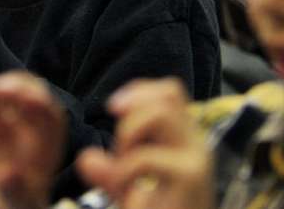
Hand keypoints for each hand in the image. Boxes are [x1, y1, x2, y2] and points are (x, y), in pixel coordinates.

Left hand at [76, 79, 214, 208]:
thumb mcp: (129, 192)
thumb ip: (110, 171)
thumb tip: (87, 158)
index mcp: (185, 142)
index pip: (170, 91)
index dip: (138, 92)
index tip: (113, 109)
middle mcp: (196, 146)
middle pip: (167, 95)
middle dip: (131, 114)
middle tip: (120, 150)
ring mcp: (195, 162)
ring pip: (159, 113)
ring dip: (128, 135)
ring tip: (124, 168)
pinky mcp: (189, 180)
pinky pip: (144, 156)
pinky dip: (123, 171)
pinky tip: (124, 191)